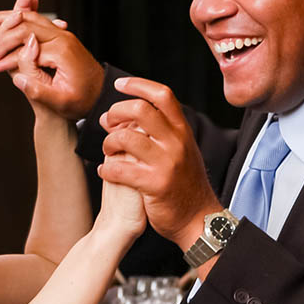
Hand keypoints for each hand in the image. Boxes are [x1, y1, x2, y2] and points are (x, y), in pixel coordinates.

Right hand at [0, 0, 103, 119]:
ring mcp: (64, 35)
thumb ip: (40, 92)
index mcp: (61, 52)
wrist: (102, 94)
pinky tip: (12, 15)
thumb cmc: (82, 101)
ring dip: (10, 16)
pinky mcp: (63, 37)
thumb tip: (18, 80)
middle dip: (3, 31)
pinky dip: (23, 18)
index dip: (4, 56)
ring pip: (32, 18)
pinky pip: (40, 21)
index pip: (24, 46)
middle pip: (26, 23)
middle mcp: (63, 38)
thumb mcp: (62, 103)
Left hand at [98, 76, 222, 248]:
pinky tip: (105, 171)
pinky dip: (106, 168)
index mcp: (182, 131)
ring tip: (107, 151)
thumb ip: (158, 132)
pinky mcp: (155, 184)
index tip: (119, 84)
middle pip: (141, 110)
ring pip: (126, 138)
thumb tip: (123, 114)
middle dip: (116, 112)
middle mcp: (177, 143)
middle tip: (107, 122)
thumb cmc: (183, 184)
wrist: (198, 219)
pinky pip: (120, 168)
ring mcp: (167, 163)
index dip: (138, 85)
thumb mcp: (179, 151)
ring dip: (109, 142)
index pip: (162, 95)